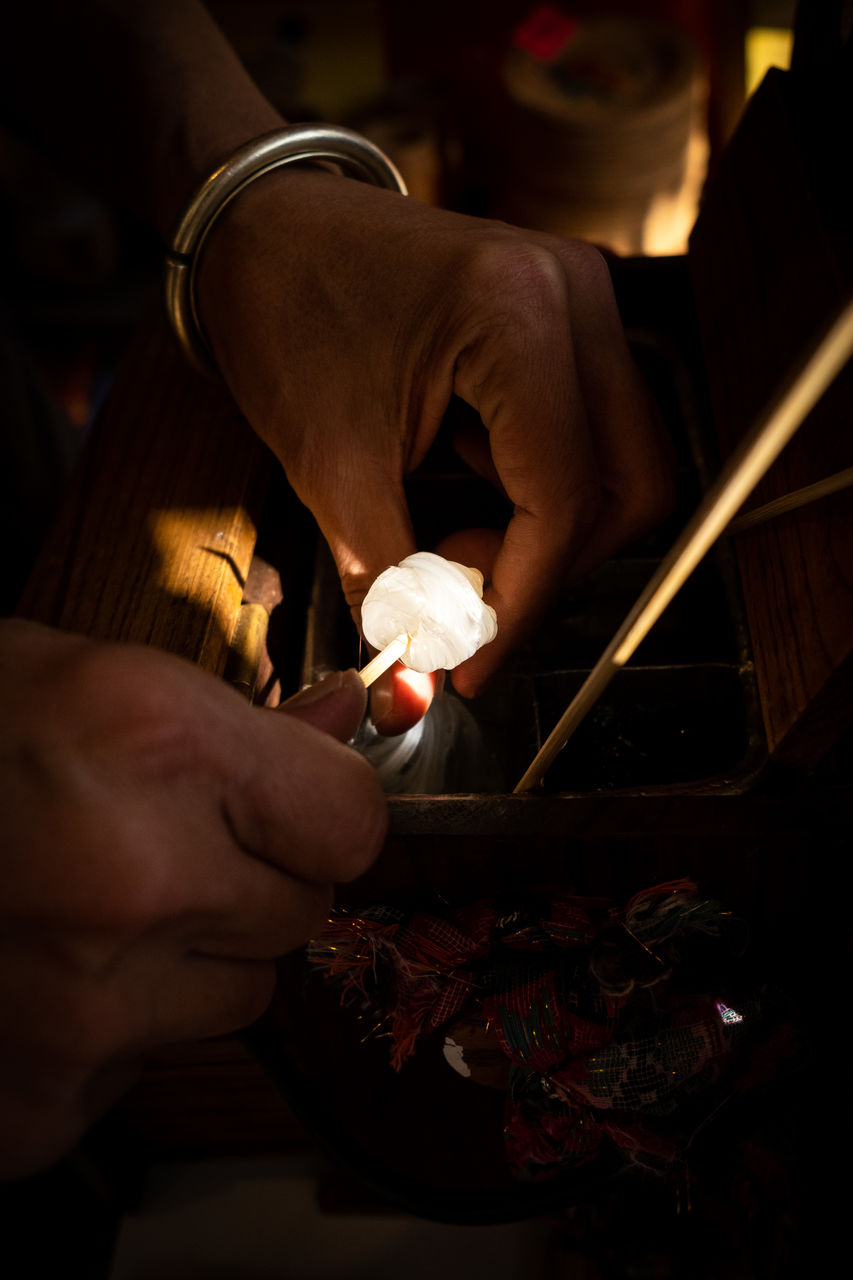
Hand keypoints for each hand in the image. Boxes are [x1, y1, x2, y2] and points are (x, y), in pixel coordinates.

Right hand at [0, 620, 384, 1177]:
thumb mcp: (96, 681)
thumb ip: (238, 717)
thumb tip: (345, 723)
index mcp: (154, 742)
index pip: (351, 822)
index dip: (319, 811)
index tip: (290, 808)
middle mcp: (131, 879)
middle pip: (299, 914)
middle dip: (246, 880)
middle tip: (153, 846)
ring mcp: (81, 1008)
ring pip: (236, 1000)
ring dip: (185, 960)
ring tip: (81, 907)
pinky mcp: (31, 1102)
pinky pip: (142, 1070)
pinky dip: (106, 1034)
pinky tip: (31, 972)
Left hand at [196, 168, 674, 732]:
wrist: (262, 227)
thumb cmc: (284, 317)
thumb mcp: (329, 463)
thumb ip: (386, 578)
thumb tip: (420, 676)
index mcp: (518, 316)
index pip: (566, 497)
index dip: (523, 598)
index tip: (472, 659)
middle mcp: (575, 295)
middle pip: (630, 484)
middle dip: (554, 565)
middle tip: (466, 594)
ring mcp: (581, 298)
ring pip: (620, 462)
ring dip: (551, 527)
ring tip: (455, 542)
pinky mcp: (566, 316)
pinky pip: (590, 430)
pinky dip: (541, 485)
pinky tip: (467, 488)